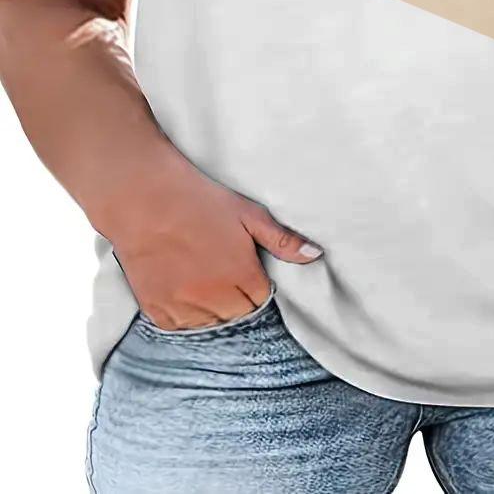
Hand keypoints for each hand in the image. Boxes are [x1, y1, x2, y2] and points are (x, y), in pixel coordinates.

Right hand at [105, 154, 322, 330]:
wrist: (144, 197)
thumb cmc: (199, 199)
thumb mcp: (247, 213)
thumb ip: (282, 240)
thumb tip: (316, 255)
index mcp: (241, 274)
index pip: (262, 299)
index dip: (257, 283)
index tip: (248, 269)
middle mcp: (214, 297)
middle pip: (239, 315)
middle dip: (239, 299)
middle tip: (226, 273)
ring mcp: (184, 306)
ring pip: (212, 326)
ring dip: (214, 310)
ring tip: (205, 281)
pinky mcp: (157, 310)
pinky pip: (182, 329)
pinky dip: (187, 317)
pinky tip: (185, 292)